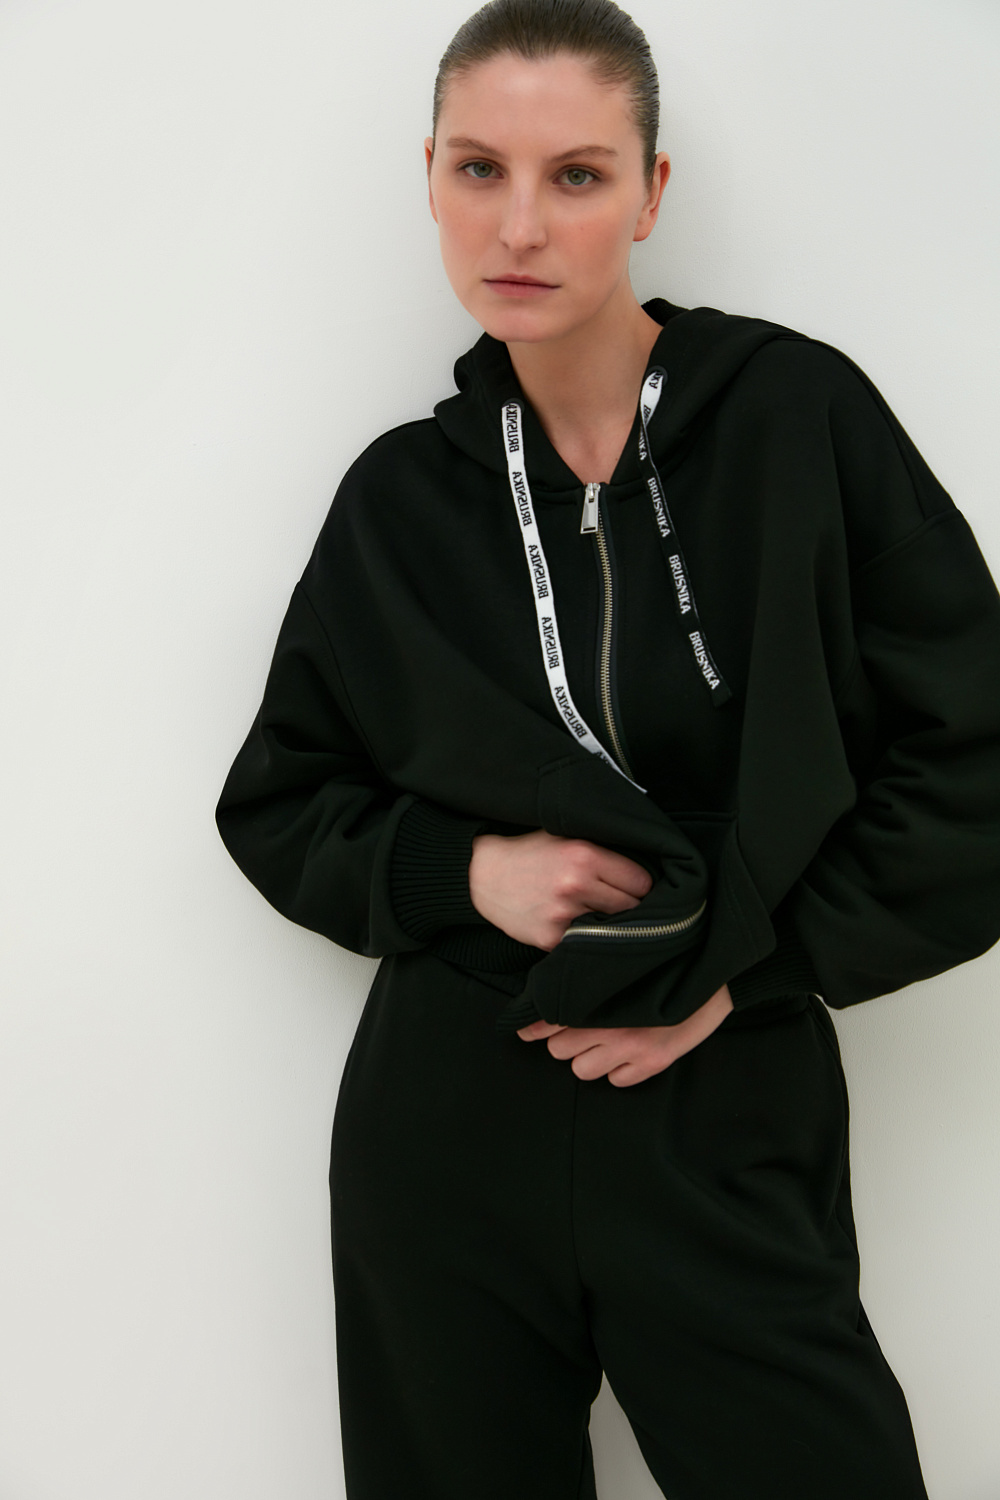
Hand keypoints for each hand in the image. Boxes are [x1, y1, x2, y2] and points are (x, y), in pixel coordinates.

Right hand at [468, 828, 652, 949]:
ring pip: (611, 928)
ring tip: (595, 913)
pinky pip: (584, 943)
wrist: (483, 876)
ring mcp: (563, 915)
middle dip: (629, 905)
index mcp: (584, 855)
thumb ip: (601, 849)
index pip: (641, 881)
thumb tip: (644, 866)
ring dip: (608, 924)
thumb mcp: (565, 836)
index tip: (632, 886)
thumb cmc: (530, 853)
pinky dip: (584, 938)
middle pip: (632, 907)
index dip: (639, 884)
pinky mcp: (550, 938)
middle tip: (617, 902)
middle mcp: (576, 885)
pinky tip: (573, 925)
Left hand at [516, 983, 733, 1085]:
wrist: (715, 972)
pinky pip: (616, 1081)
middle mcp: (614, 1028)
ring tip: (605, 1040)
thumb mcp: (624, 963)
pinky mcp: (654, 1064)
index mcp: (602, 998)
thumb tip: (557, 986)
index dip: (535, 1025)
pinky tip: (629, 1051)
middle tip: (582, 1025)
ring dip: (589, 1057)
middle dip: (567, 1039)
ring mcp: (635, 1049)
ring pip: (582, 1070)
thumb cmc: (666, 962)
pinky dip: (618, 1070)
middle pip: (560, 1049)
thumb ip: (591, 976)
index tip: (524, 1029)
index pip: (551, 1020)